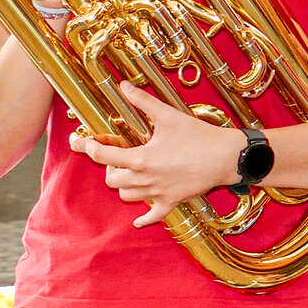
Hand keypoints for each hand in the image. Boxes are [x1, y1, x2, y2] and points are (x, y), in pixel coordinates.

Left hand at [73, 82, 244, 227]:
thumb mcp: (168, 115)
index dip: (88, 147)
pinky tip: (138, 221)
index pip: (103, 155)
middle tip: (116, 155)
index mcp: (141, 158)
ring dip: (123, 185)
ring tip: (130, 173)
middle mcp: (145, 179)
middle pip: (111, 179)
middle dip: (109, 166)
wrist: (226, 157)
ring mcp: (158, 193)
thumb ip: (143, 101)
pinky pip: (152, 216)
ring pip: (126, 196)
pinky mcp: (171, 201)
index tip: (80, 141)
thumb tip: (124, 86)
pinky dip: (143, 219)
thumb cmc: (199, 136)